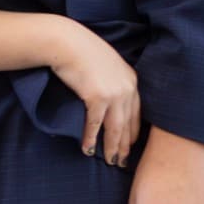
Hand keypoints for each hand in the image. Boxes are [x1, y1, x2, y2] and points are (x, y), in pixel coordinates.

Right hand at [48, 19, 140, 165]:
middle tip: (121, 162)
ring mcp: (114, 93)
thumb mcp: (106, 64)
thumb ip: (112, 80)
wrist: (67, 42)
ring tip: (109, 162)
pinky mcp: (97, 97)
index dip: (132, 132)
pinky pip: (95, 125)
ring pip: (115, 128)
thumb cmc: (81, 50)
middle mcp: (128, 88)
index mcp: (132, 80)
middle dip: (124, 145)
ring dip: (111, 148)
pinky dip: (91, 139)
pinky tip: (88, 150)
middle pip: (128, 124)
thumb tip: (107, 98)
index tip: (129, 146)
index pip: (136, 113)